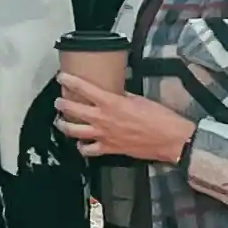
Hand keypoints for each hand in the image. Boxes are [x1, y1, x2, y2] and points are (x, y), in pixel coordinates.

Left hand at [56, 74, 195, 164]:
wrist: (169, 139)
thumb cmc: (159, 117)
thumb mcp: (139, 99)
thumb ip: (122, 97)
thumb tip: (114, 93)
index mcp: (110, 102)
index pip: (82, 88)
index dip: (68, 81)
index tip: (61, 77)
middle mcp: (102, 118)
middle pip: (72, 110)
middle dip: (61, 104)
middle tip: (58, 101)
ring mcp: (103, 135)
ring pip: (73, 131)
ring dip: (64, 125)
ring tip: (60, 122)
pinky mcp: (108, 149)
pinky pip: (87, 150)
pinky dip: (81, 147)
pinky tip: (81, 143)